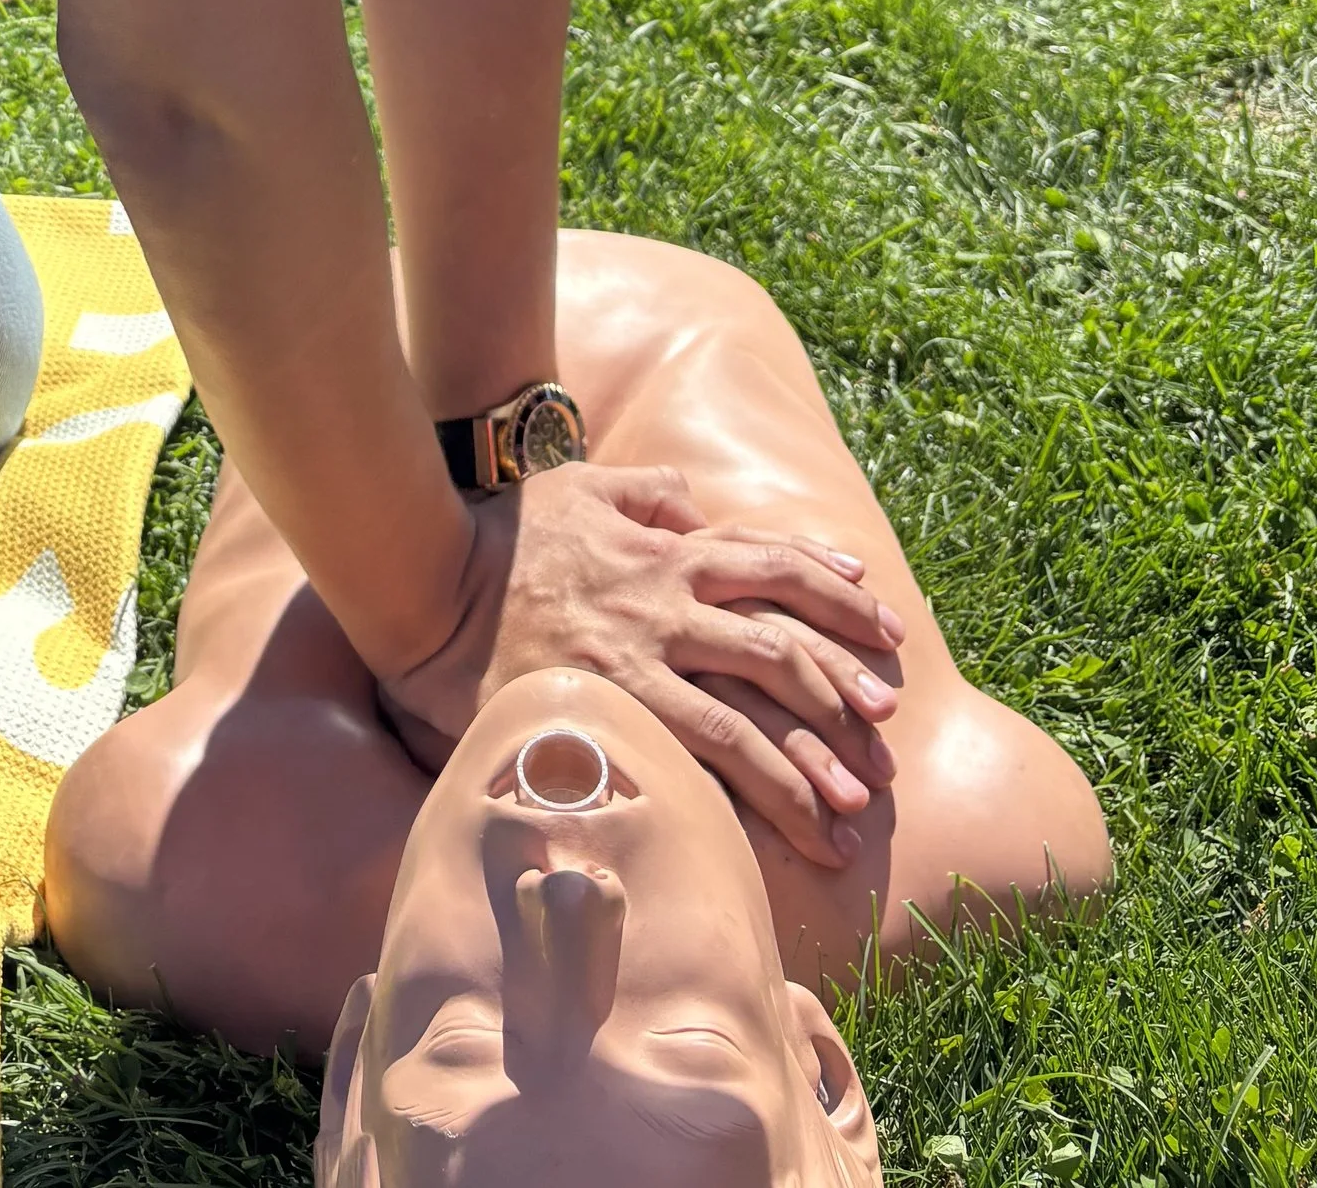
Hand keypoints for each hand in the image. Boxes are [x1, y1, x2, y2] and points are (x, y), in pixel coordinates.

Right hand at [378, 466, 906, 870]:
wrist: (430, 576)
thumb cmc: (504, 534)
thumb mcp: (581, 484)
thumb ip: (647, 488)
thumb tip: (694, 503)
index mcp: (666, 550)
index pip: (773, 563)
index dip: (836, 591)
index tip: (885, 625)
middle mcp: (665, 604)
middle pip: (779, 646)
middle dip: (842, 692)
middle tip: (886, 737)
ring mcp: (637, 662)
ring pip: (745, 718)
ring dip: (806, 767)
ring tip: (852, 816)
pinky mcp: (605, 712)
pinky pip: (689, 759)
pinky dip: (738, 794)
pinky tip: (771, 833)